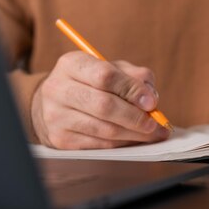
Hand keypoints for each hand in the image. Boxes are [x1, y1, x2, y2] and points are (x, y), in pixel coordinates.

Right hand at [31, 51, 169, 148]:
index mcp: (72, 64)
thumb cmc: (90, 82)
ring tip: (152, 133)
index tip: (152, 102)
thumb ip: (134, 76)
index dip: (132, 90)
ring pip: (104, 129)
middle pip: (104, 106)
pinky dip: (122, 143)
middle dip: (136, 117)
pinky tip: (134, 138)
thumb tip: (151, 96)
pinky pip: (99, 145)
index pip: (106, 76)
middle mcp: (58, 89)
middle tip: (155, 123)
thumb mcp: (111, 68)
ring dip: (134, 134)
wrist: (52, 103)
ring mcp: (56, 116)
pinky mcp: (60, 139)